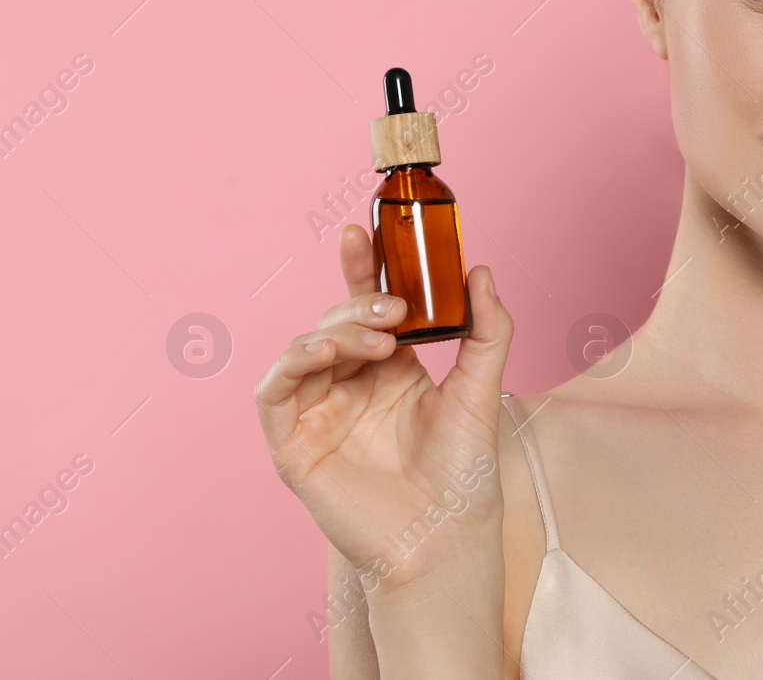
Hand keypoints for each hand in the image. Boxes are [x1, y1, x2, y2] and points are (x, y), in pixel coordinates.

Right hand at [254, 224, 514, 592]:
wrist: (447, 536)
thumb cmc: (465, 471)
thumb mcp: (482, 386)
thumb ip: (486, 328)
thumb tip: (481, 269)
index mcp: (390, 369)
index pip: (367, 307)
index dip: (360, 268)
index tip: (363, 230)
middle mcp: (350, 386)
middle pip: (335, 323)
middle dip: (359, 305)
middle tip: (393, 309)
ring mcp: (319, 413)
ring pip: (304, 349)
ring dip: (334, 331)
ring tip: (377, 339)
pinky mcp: (293, 444)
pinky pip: (272, 391)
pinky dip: (291, 362)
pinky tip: (323, 353)